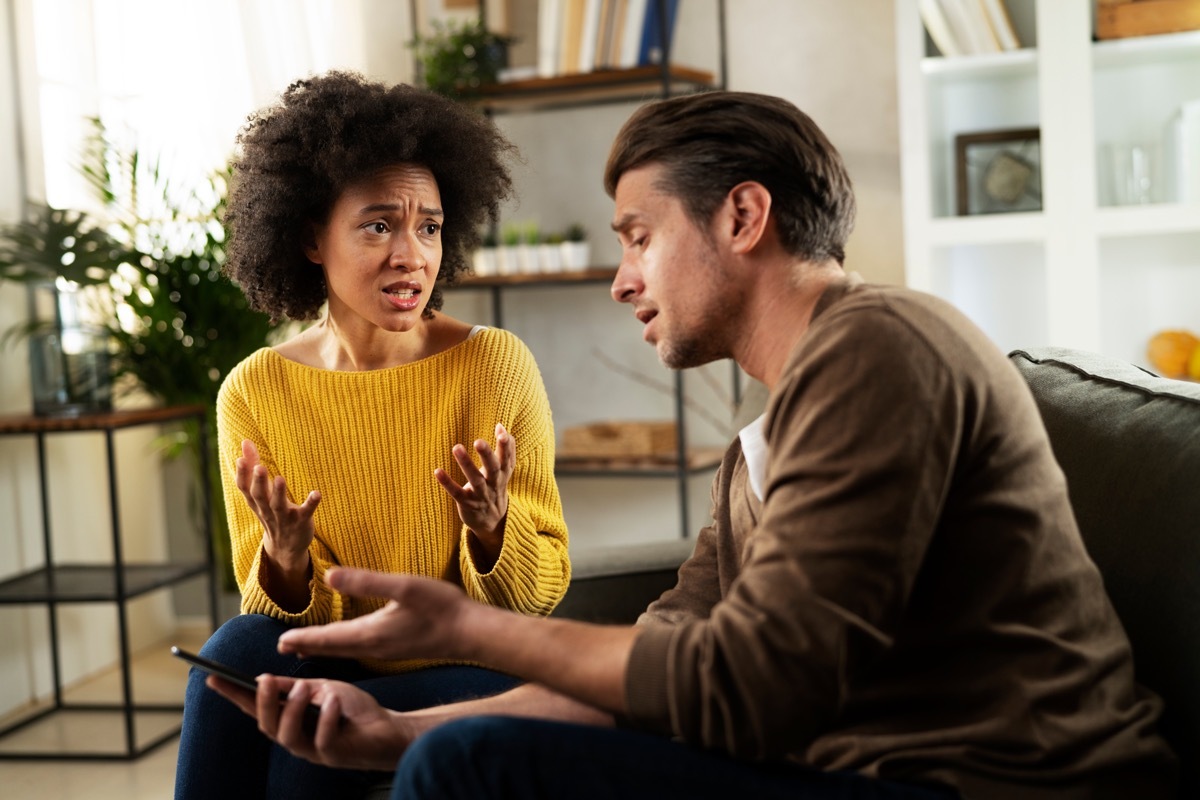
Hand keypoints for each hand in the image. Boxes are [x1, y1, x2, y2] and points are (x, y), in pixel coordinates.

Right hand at [205, 672, 411, 771]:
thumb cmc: (353, 710)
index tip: (212, 677)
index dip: (233, 695)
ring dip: (293, 709)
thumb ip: (294, 687)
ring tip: (305, 687)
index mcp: (288, 719)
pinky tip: (335, 702)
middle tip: (266, 680)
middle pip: (266, 725)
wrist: (387, 729)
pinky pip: (323, 739)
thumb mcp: (322, 690)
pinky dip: (328, 717)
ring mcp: (312, 749)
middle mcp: (294, 737)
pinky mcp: (333, 755)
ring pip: (288, 735)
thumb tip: (263, 679)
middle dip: (263, 702)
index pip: (254, 708)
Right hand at [235, 439, 320, 573]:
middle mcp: (267, 510)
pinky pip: (306, 512)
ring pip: (278, 505)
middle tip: (259, 467)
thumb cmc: (271, 511)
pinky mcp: (301, 522)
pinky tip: (317, 493)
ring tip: (280, 478)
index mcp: (256, 502)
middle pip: (260, 496)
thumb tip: (245, 441)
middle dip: (259, 482)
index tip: (240, 459)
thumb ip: (253, 466)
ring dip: (279, 492)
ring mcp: (284, 517)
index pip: (245, 488)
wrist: (286, 547)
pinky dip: (311, 503)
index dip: (242, 475)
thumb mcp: (260, 492)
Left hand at [277, 568, 480, 662]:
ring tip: (307, 645)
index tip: (281, 642)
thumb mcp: (404, 587)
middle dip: (308, 645)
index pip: (328, 638)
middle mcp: (374, 646)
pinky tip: (348, 641)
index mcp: (370, 633)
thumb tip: (329, 577)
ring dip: (325, 646)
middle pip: (333, 647)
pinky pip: (360, 649)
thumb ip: (366, 581)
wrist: (472, 633)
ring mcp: (387, 650)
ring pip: (346, 650)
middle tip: (282, 647)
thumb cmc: (442, 607)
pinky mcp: (397, 647)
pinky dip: (344, 646)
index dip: (304, 638)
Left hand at [435, 423, 514, 560]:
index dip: (506, 446)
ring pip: (475, 480)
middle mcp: (494, 484)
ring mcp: (480, 495)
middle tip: (478, 441)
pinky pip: (457, 493)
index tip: (501, 432)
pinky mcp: (467, 504)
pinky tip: (437, 470)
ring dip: (466, 464)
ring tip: (456, 447)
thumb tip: (501, 426)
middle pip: (493, 469)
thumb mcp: (505, 471)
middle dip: (487, 455)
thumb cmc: (495, 487)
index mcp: (503, 474)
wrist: (493, 521)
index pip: (507, 459)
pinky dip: (447, 483)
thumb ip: (505, 449)